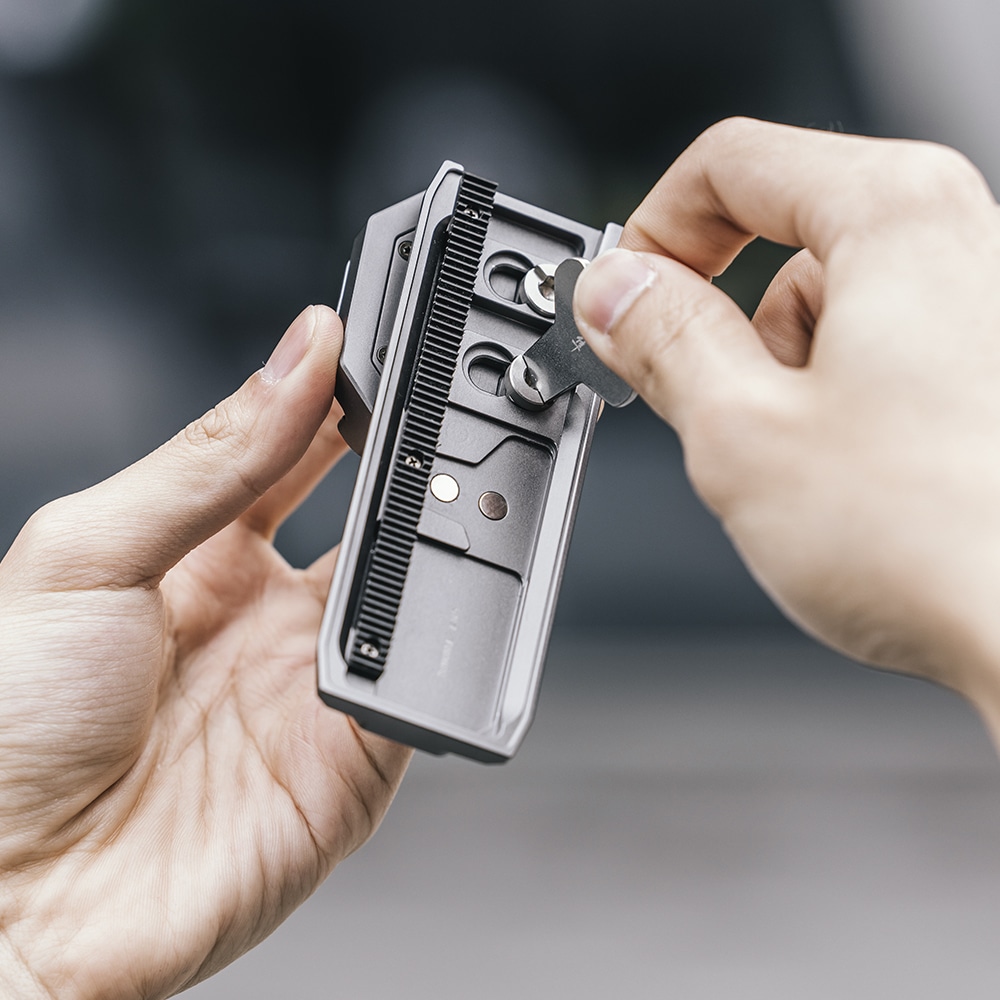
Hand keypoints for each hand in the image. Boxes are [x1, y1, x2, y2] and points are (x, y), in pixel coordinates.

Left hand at [0, 306, 410, 998]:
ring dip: (432, 552)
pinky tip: (419, 614)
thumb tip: (297, 355)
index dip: (340, 404)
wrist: (13, 904)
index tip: (379, 355)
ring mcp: (314, 685)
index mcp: (201, 557)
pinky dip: (432, 652)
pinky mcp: (356, 759)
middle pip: (368, 522)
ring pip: (409, 598)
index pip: (297, 457)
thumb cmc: (8, 727)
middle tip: (432, 423)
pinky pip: (418, 691)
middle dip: (409, 472)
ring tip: (438, 501)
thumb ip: (212, 455)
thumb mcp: (91, 551)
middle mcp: (266, 617)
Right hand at [573, 118, 999, 733]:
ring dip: (777, 376)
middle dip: (719, 323)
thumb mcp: (743, 431)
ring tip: (793, 464)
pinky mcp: (987, 366)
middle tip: (697, 402)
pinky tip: (844, 475)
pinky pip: (875, 348)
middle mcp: (958, 239)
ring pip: (825, 304)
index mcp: (896, 217)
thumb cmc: (945, 542)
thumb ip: (660, 341)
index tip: (621, 301)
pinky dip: (832, 399)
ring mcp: (982, 304)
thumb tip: (614, 294)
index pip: (729, 163)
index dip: (651, 232)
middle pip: (778, 236)